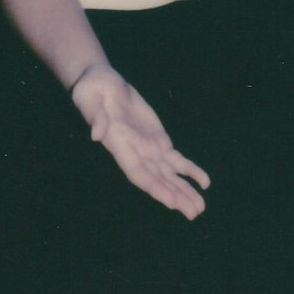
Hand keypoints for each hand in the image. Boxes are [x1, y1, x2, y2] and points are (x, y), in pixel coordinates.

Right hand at [70, 64, 210, 219]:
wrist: (102, 81)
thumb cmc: (91, 88)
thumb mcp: (88, 97)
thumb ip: (95, 116)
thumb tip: (97, 134)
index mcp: (119, 145)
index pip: (138, 173)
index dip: (155, 187)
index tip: (171, 202)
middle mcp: (135, 152)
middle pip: (158, 179)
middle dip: (175, 196)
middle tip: (194, 212)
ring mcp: (148, 147)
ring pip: (170, 174)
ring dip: (184, 190)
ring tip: (200, 207)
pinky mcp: (158, 139)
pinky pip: (176, 159)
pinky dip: (191, 171)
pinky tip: (205, 183)